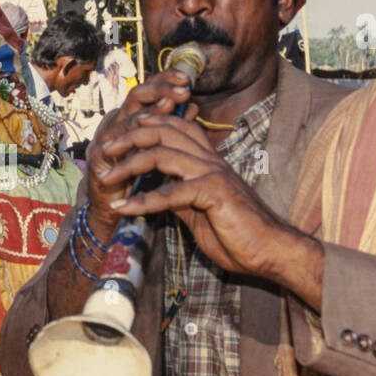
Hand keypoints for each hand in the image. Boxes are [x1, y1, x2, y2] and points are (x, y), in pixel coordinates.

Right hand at [82, 68, 194, 241]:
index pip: (149, 91)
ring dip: (151, 107)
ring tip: (171, 102)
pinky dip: (134, 134)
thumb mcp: (160, 149)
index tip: (186, 77)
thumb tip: (193, 105)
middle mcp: (118, 122)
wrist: (115, 209)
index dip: (165, 80)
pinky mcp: (99, 156)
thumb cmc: (139, 179)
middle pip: (137, 94)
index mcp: (133, 118)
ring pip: (128, 114)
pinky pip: (116, 141)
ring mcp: (106, 138)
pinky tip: (149, 130)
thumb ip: (174, 127)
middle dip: (160, 88)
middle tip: (182, 88)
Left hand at [96, 110, 323, 306]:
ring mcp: (213, 174)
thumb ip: (178, 195)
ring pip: (163, 154)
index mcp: (208, 160)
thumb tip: (155, 191)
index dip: (147, 124)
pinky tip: (123, 208)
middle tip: (104, 150)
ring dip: (129, 165)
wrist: (270, 251)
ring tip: (106, 179)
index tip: (120, 134)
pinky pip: (171, 193)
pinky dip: (143, 201)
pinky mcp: (214, 194)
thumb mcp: (199, 210)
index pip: (176, 128)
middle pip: (165, 131)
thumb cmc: (238, 233)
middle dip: (130, 136)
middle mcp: (210, 160)